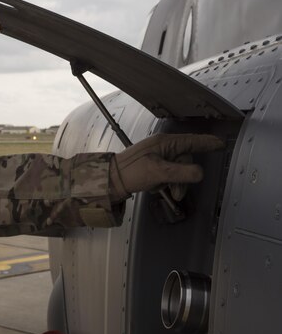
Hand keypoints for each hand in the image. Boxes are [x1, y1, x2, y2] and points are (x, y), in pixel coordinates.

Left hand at [109, 133, 224, 201]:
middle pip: (187, 160)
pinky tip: (160, 188)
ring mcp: (160, 155)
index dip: (207, 143)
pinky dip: (169, 182)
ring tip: (169, 192)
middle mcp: (163, 146)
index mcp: (164, 143)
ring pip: (180, 169)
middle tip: (177, 192)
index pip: (191, 141)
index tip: (221, 144)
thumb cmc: (132, 172)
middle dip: (185, 178)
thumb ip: (181, 173)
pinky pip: (171, 173)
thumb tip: (201, 173)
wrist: (112, 180)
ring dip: (178, 183)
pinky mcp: (156, 165)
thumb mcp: (159, 172)